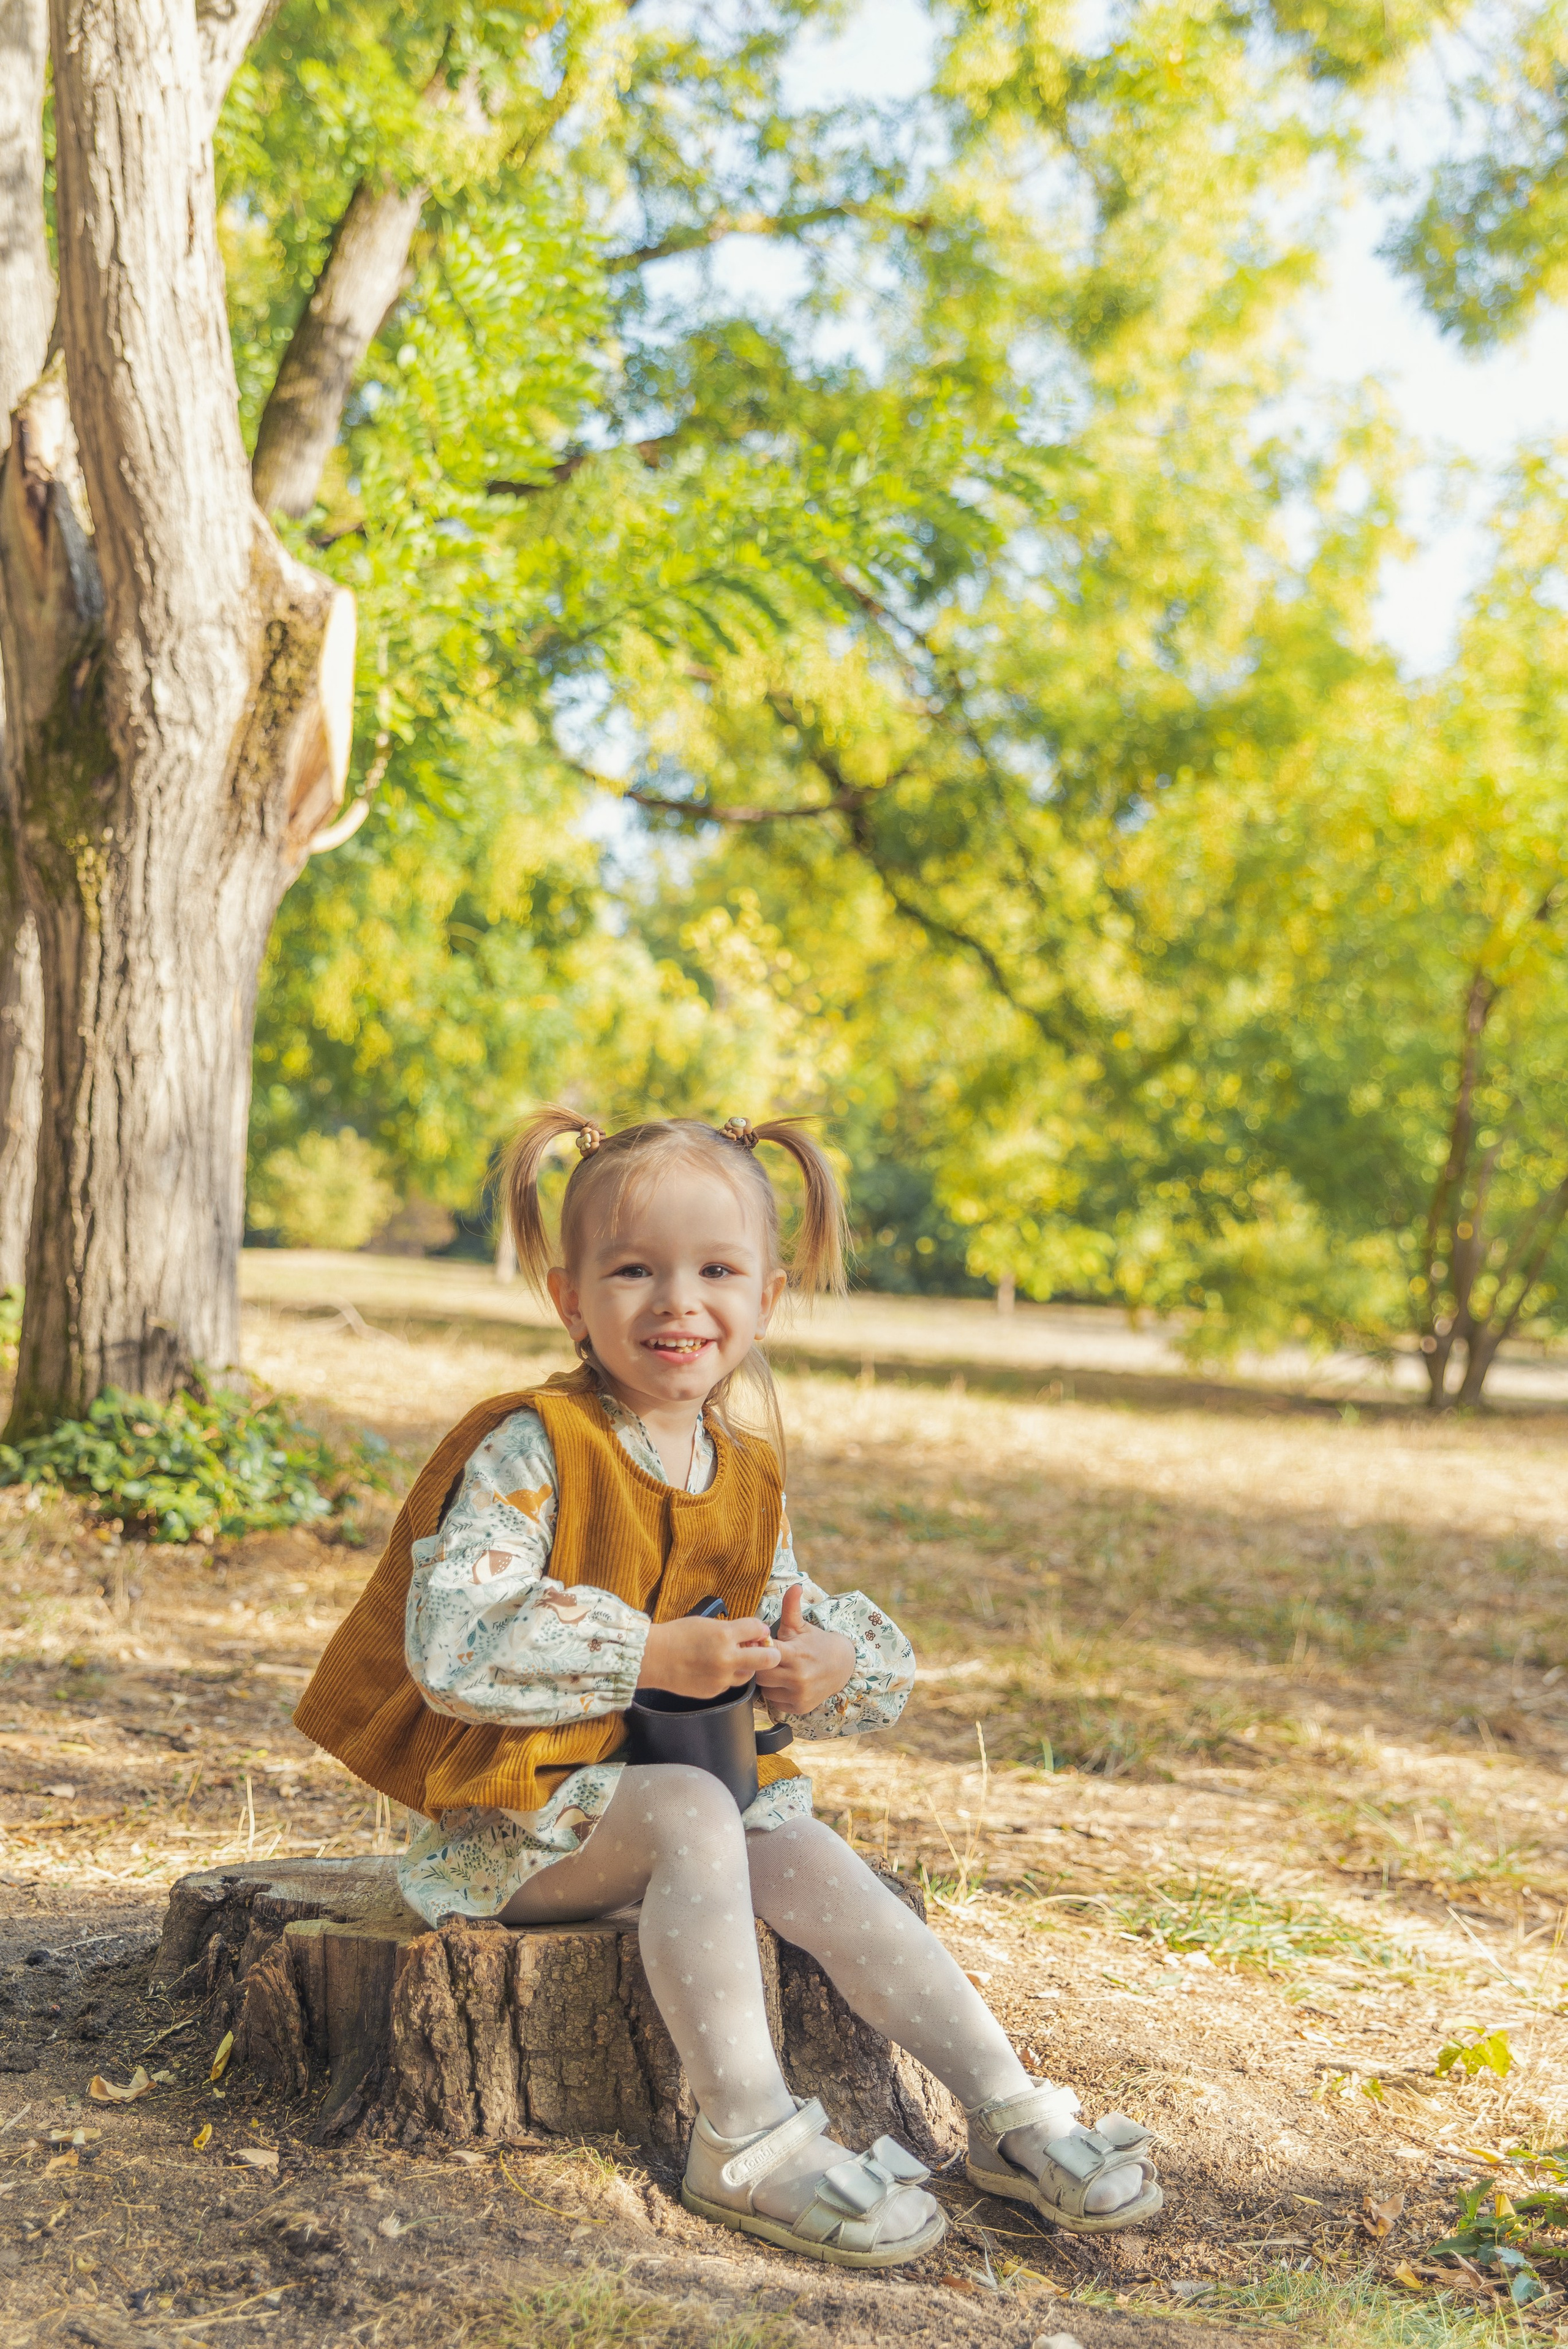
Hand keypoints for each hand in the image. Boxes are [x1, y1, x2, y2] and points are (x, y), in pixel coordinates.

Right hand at [638, 1614, 777, 1699]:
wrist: (654, 1658)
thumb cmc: (676, 1636)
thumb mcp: (705, 1623)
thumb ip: (729, 1629)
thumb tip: (748, 1634)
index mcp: (724, 1635)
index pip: (758, 1629)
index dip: (761, 1629)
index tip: (759, 1631)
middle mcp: (727, 1658)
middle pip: (767, 1658)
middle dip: (772, 1654)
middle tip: (770, 1652)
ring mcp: (721, 1678)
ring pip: (749, 1675)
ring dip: (748, 1667)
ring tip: (736, 1660)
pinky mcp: (714, 1691)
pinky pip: (730, 1684)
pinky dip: (728, 1677)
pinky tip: (716, 1670)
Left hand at [753, 1582, 855, 1716]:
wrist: (843, 1667)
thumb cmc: (817, 1644)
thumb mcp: (802, 1626)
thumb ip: (792, 1607)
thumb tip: (794, 1586)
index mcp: (796, 1655)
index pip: (763, 1654)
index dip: (758, 1649)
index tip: (759, 1645)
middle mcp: (797, 1677)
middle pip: (760, 1675)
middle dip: (761, 1666)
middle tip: (766, 1659)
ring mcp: (799, 1695)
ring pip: (766, 1690)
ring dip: (768, 1681)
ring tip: (777, 1670)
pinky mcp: (799, 1708)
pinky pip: (775, 1702)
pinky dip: (777, 1693)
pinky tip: (785, 1683)